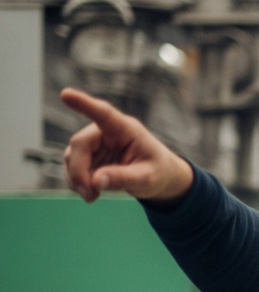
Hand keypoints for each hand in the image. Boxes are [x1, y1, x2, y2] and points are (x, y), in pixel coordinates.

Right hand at [60, 87, 193, 205]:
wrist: (159, 176)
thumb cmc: (158, 171)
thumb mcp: (148, 179)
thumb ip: (124, 178)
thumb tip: (96, 181)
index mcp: (126, 129)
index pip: (104, 114)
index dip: (84, 104)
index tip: (66, 94)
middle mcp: (107, 132)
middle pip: (80, 144)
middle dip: (79, 171)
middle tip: (89, 194)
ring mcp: (96, 143)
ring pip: (72, 156)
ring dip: (77, 178)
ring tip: (91, 197)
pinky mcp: (90, 156)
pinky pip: (73, 166)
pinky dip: (77, 181)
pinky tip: (91, 194)